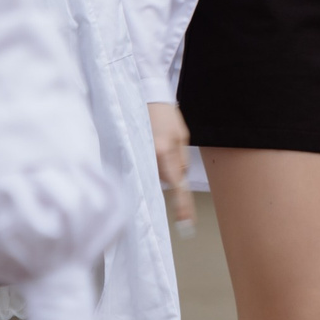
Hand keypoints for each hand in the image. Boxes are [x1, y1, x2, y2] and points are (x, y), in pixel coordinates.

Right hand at [148, 101, 193, 226]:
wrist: (147, 97)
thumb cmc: (167, 115)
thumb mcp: (182, 136)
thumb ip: (181, 160)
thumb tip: (178, 178)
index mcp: (164, 152)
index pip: (176, 185)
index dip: (182, 205)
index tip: (185, 223)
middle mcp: (149, 156)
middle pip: (165, 179)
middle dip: (171, 170)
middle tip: (170, 147)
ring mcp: (139, 155)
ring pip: (156, 173)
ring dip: (161, 164)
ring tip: (160, 140)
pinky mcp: (133, 153)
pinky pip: (147, 167)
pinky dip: (153, 161)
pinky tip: (153, 145)